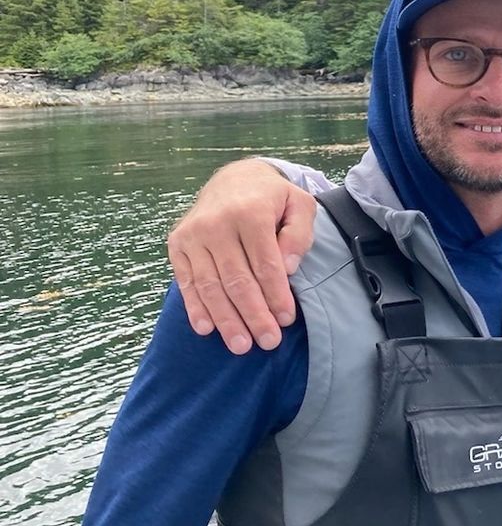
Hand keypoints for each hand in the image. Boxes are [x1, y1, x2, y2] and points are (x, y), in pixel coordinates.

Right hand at [167, 158, 316, 353]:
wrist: (233, 179)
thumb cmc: (272, 198)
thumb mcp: (299, 203)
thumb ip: (300, 233)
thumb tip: (288, 267)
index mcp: (250, 212)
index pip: (265, 263)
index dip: (276, 294)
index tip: (286, 320)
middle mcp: (217, 223)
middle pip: (237, 279)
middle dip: (253, 314)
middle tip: (267, 342)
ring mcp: (193, 235)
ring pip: (210, 285)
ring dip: (226, 319)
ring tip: (241, 345)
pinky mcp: (177, 244)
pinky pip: (187, 282)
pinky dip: (196, 307)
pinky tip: (207, 329)